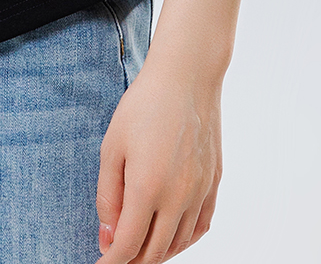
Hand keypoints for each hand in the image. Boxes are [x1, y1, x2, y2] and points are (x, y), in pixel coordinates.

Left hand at [95, 51, 221, 262]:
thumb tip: (107, 235)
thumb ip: (107, 196)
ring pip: (179, 244)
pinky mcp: (214, 183)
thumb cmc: (144, 105)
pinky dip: (184, 240)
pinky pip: (200, 227)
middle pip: (154, 253)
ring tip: (139, 244)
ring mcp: (200, 192)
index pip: (127, 247)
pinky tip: (170, 234)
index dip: (111, 263)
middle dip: (132, 261)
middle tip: (116, 254)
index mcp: (147, 188)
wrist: (187, 76)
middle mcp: (178, 197)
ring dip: (157, 252)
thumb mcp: (112, 147)